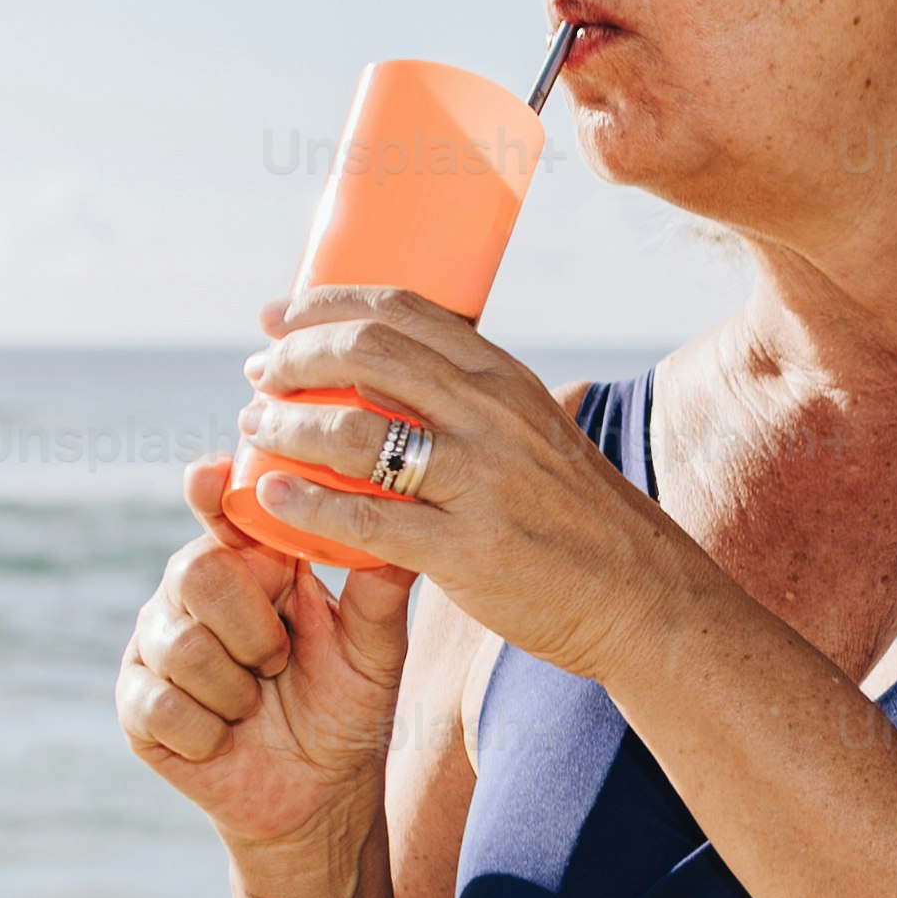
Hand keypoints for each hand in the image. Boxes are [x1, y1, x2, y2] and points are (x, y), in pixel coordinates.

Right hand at [113, 445, 409, 886]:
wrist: (320, 796)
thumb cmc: (347, 709)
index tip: (209, 476)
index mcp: (250, 566)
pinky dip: (207, 730)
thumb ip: (380, 588)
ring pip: (180, 644)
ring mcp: (157, 647)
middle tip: (277, 661)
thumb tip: (400, 520)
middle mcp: (192, 594)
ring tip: (257, 703)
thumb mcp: (375, 650)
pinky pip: (159, 705)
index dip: (211, 493)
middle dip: (250, 626)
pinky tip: (225, 737)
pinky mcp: (136, 705)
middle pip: (195, 570)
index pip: (224, 514)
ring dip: (236, 688)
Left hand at [232, 287, 683, 685]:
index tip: (275, 317)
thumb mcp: (533, 431)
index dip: (325, 303)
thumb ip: (471, 405)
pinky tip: (270, 500)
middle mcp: (490, 415)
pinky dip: (306, 503)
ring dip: (288, 423)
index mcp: (502, 377)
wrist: (639, 594)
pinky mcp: (467, 548)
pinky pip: (366, 517)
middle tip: (258, 375)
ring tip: (256, 429)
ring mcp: (479, 480)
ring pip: (355, 429)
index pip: (401, 310)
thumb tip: (390, 382)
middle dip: (295, 357)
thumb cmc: (576, 518)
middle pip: (367, 355)